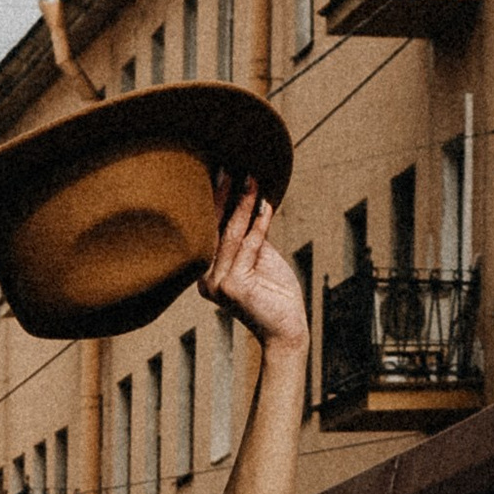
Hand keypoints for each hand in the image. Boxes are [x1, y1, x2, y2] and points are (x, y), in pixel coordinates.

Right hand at [200, 176, 306, 366]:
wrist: (288, 330)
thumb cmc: (276, 295)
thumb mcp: (260, 258)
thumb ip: (249, 236)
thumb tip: (246, 200)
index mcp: (206, 274)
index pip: (210, 231)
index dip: (216, 201)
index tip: (221, 171)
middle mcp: (205, 280)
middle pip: (215, 229)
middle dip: (223, 195)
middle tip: (230, 163)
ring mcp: (217, 284)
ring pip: (231, 235)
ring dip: (242, 203)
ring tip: (250, 176)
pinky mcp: (233, 286)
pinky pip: (249, 246)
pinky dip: (259, 223)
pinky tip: (266, 204)